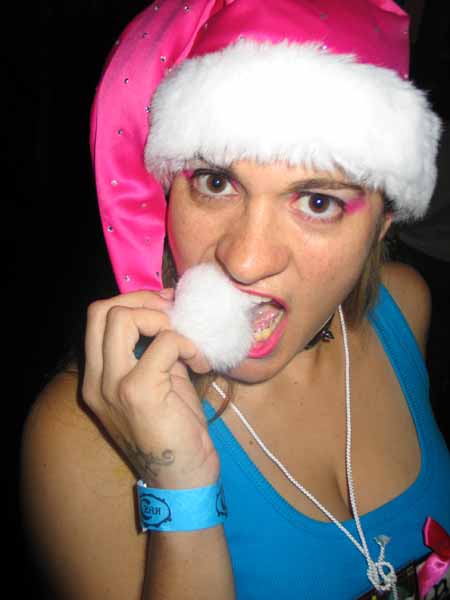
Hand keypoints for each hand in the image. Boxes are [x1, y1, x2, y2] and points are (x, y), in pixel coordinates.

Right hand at [82, 289, 218, 488]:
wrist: (183, 480)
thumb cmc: (174, 433)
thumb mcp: (158, 385)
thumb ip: (154, 351)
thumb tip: (170, 314)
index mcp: (97, 378)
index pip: (97, 318)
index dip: (133, 302)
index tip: (167, 309)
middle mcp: (97, 380)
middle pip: (100, 310)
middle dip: (143, 301)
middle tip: (174, 314)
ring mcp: (113, 386)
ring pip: (122, 318)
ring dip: (162, 320)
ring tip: (185, 342)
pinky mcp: (138, 392)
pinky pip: (164, 343)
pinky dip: (188, 345)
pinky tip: (200, 363)